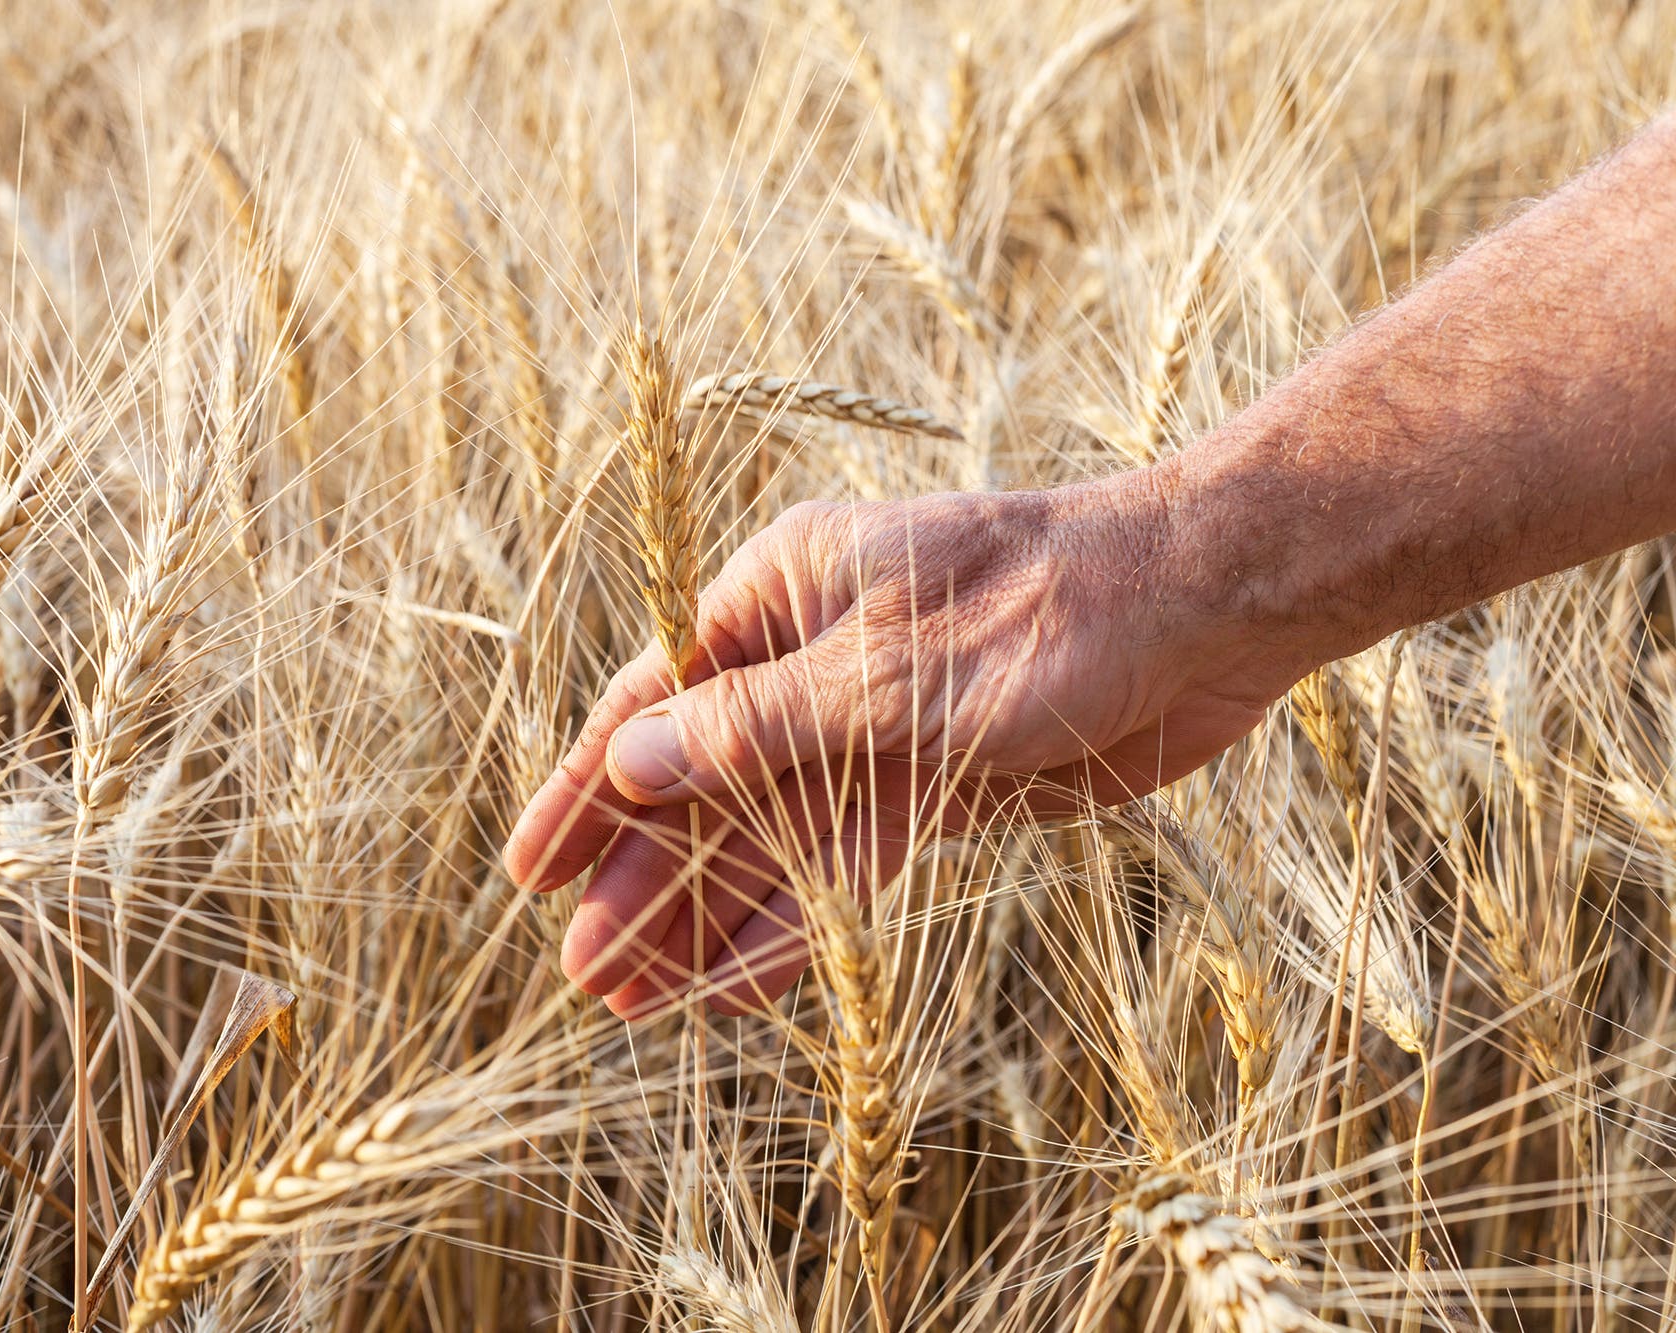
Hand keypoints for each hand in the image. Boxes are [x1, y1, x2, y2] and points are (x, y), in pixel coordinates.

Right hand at [504, 469, 1298, 1017]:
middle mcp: (814, 660)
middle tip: (583, 975)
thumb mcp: (888, 672)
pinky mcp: (938, 783)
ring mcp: (875, 726)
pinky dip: (799, 923)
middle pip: (704, 786)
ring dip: (709, 917)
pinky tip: (740, 984)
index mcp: (782, 595)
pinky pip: (847, 865)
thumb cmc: (1046, 604)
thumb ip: (758, 728)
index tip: (531, 872)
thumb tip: (632, 763)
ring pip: (771, 839)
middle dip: (644, 881)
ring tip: (636, 1000)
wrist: (1207, 609)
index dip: (588, 793)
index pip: (655, 705)